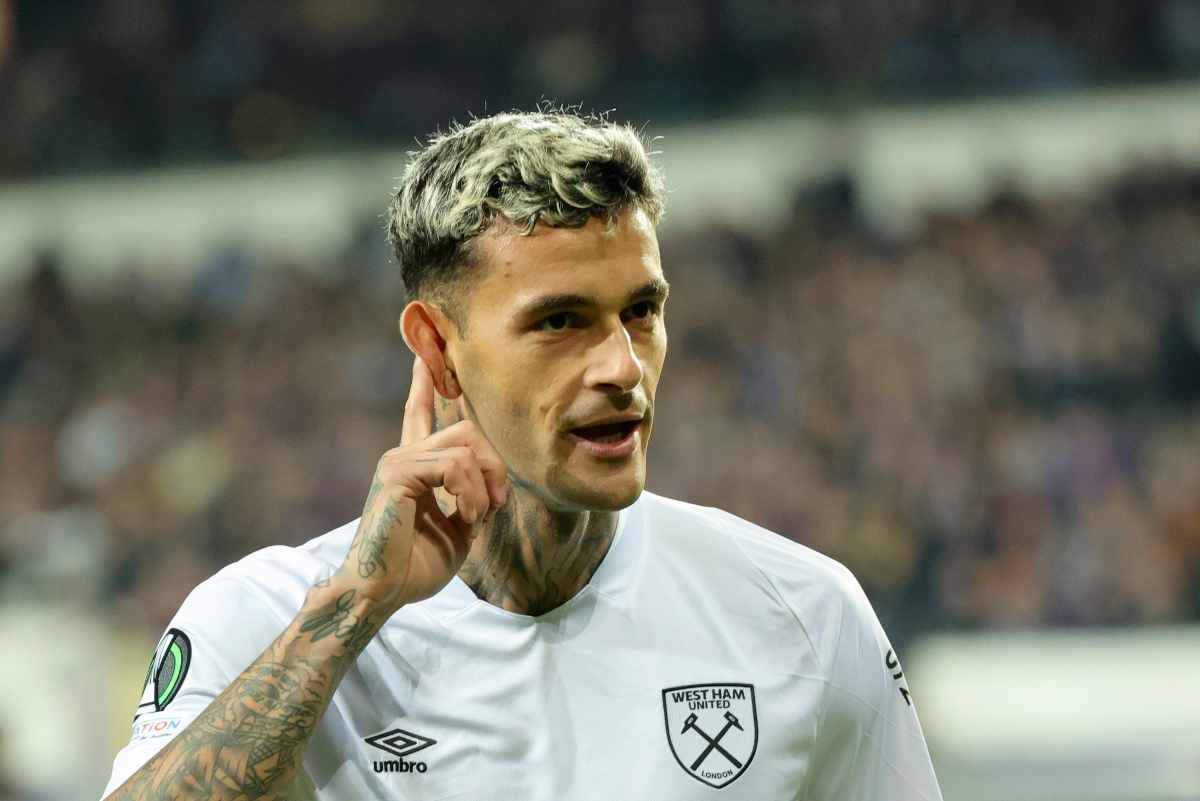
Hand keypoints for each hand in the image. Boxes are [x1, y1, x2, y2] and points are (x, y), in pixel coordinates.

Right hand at [337, 356, 507, 611]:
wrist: (381, 592)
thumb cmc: (414, 567)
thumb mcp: (457, 528)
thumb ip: (472, 497)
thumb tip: (494, 484)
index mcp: (413, 466)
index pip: (418, 413)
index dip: (424, 384)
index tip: (423, 353)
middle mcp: (402, 456)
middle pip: (468, 430)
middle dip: (495, 465)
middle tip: (497, 504)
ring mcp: (398, 461)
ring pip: (467, 448)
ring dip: (485, 488)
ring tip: (476, 518)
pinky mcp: (398, 473)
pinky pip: (455, 466)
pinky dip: (472, 494)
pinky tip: (465, 517)